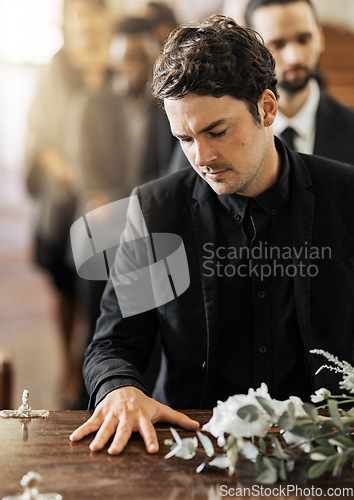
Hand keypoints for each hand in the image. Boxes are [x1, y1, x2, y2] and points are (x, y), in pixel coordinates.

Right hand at [69, 386, 198, 454]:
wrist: (123, 386)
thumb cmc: (143, 403)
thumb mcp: (160, 408)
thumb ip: (177, 418)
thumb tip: (197, 426)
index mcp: (142, 417)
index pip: (148, 429)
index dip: (150, 439)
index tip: (153, 450)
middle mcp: (127, 416)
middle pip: (123, 430)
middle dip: (119, 440)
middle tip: (114, 451)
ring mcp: (112, 415)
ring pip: (105, 427)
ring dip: (99, 437)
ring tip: (94, 448)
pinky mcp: (100, 413)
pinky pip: (90, 423)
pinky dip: (82, 431)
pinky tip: (74, 439)